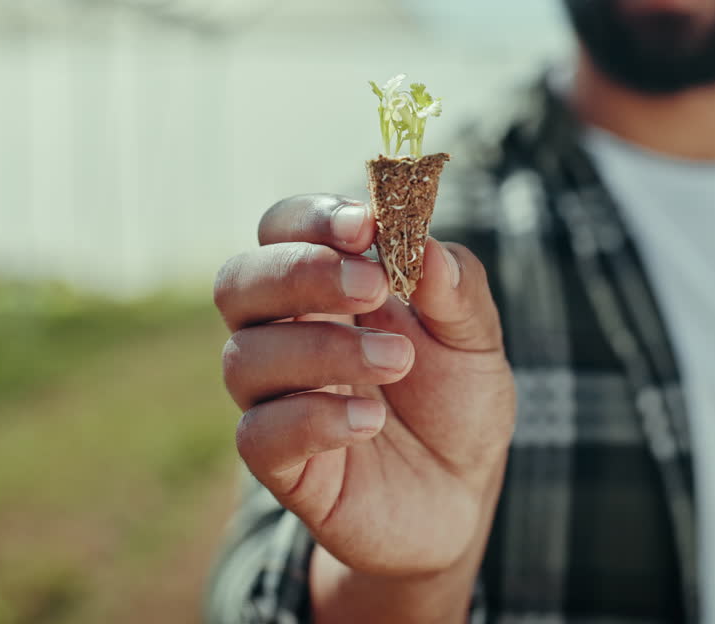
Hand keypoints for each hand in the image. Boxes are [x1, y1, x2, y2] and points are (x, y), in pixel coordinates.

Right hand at [213, 193, 514, 580]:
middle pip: (238, 282)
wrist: (460, 496)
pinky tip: (369, 422)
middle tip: (374, 287)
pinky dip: (311, 419)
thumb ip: (456, 289)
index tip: (367, 226)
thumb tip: (426, 245)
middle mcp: (286, 333)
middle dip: (301, 273)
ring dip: (323, 349)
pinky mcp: (282, 464)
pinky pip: (258, 434)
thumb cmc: (456, 402)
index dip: (312, 219)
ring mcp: (277, 398)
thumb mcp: (476, 339)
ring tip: (399, 360)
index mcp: (325, 286)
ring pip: (245, 357)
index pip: (283, 229)